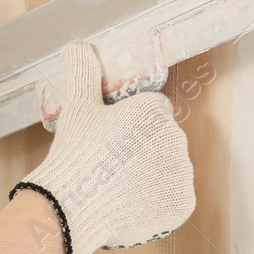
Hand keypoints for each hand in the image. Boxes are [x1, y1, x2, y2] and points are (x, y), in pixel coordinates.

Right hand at [12, 41, 194, 253]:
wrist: (71, 207)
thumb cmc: (74, 155)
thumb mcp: (76, 108)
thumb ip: (83, 72)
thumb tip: (76, 45)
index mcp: (154, 110)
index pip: (151, 112)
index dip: (128, 126)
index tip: (108, 140)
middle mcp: (176, 138)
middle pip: (160, 141)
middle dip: (140, 150)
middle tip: (108, 164)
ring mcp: (182, 173)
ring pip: (167, 169)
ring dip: (149, 176)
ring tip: (115, 186)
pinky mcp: (182, 203)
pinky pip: (171, 199)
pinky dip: (155, 203)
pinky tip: (128, 202)